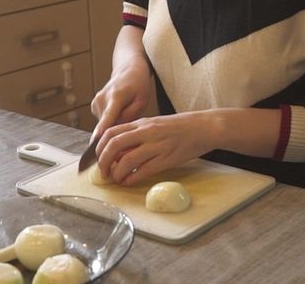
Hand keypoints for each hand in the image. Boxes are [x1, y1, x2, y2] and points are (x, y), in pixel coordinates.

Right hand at [91, 60, 152, 140]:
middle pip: (108, 125)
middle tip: (132, 122)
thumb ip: (131, 116)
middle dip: (119, 129)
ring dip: (116, 124)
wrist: (128, 70)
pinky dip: (112, 120)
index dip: (102, 130)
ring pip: (105, 124)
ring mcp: (96, 102)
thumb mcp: (142, 100)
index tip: (95, 141)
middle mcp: (102, 99)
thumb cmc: (138, 85)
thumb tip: (119, 130)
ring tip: (126, 111)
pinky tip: (120, 111)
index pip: (108, 117)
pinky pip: (104, 120)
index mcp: (116, 96)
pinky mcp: (94, 106)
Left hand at [95, 111, 218, 185]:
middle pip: (114, 145)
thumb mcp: (156, 124)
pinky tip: (129, 182)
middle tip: (103, 172)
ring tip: (116, 179)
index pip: (111, 132)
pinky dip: (132, 179)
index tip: (99, 157)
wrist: (205, 127)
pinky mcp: (167, 159)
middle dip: (104, 161)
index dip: (99, 147)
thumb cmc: (181, 126)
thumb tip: (120, 150)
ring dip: (117, 173)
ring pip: (127, 160)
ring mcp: (157, 146)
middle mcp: (147, 132)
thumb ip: (138, 134)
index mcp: (142, 123)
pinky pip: (144, 171)